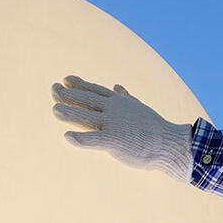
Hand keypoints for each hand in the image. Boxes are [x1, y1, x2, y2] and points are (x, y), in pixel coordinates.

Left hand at [52, 76, 192, 180]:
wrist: (169, 143)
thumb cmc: (155, 128)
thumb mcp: (138, 107)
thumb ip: (126, 97)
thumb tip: (118, 86)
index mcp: (119, 102)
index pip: (95, 90)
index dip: (79, 84)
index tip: (65, 79)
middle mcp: (114, 109)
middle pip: (86, 99)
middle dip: (68, 94)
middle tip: (53, 90)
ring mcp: (114, 124)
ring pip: (86, 116)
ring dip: (69, 112)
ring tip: (54, 110)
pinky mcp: (115, 141)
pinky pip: (93, 139)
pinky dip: (80, 138)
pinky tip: (67, 136)